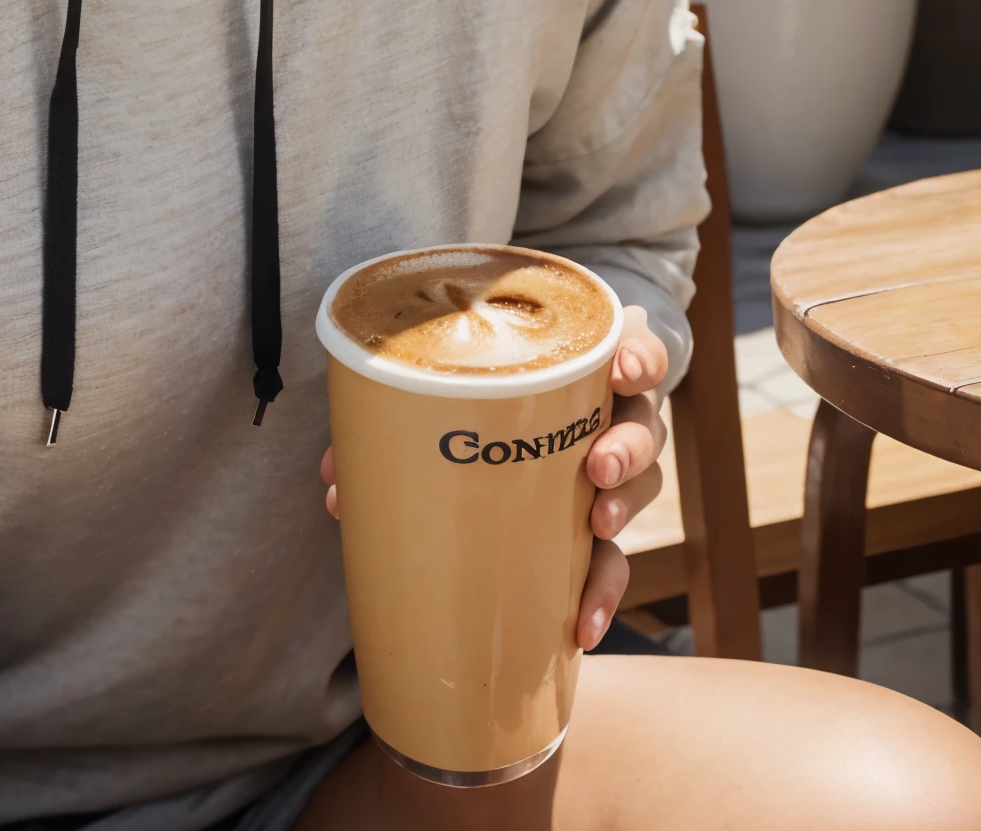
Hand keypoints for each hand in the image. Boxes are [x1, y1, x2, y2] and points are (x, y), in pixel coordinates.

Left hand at [316, 304, 669, 653]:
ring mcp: (611, 476)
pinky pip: (612, 564)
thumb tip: (336, 480)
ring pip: (639, 491)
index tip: (619, 370)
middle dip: (626, 447)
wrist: (510, 431)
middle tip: (595, 466)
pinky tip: (581, 627)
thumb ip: (397, 418)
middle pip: (644, 427)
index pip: (635, 353)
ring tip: (597, 528)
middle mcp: (611, 419)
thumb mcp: (454, 389)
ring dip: (621, 512)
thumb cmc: (485, 398)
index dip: (637, 358)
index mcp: (581, 371)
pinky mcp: (598, 530)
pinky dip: (599, 595)